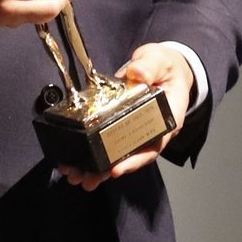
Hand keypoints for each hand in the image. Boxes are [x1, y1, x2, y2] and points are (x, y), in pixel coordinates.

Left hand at [58, 42, 193, 190]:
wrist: (161, 66)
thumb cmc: (165, 66)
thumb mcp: (160, 61)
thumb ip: (149, 66)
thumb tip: (137, 74)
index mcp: (166, 119)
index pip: (153, 145)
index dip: (135, 160)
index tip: (116, 169)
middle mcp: (151, 130)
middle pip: (131, 157)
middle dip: (108, 170)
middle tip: (87, 180)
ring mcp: (134, 130)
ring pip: (117, 155)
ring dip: (96, 168)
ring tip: (75, 176)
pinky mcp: (120, 125)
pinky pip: (107, 143)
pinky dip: (92, 152)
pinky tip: (75, 161)